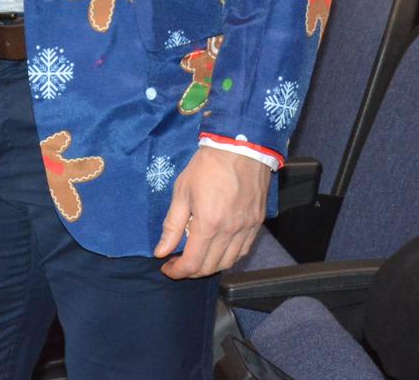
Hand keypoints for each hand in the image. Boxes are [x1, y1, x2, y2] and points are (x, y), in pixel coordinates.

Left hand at [153, 147, 271, 277]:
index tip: (166, 266)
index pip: (192, 264)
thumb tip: (161, 252)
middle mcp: (230, 231)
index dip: (177, 271)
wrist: (241, 146)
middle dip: (190, 270)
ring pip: (228, 262)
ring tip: (198, 257)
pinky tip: (219, 249)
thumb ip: (172, 225)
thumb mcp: (182, 191)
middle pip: (210, 267)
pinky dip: (228, 257)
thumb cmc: (207, 166)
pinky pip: (243, 250)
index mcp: (209, 224)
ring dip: (210, 266)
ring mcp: (247, 228)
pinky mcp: (258, 222)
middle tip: (179, 261)